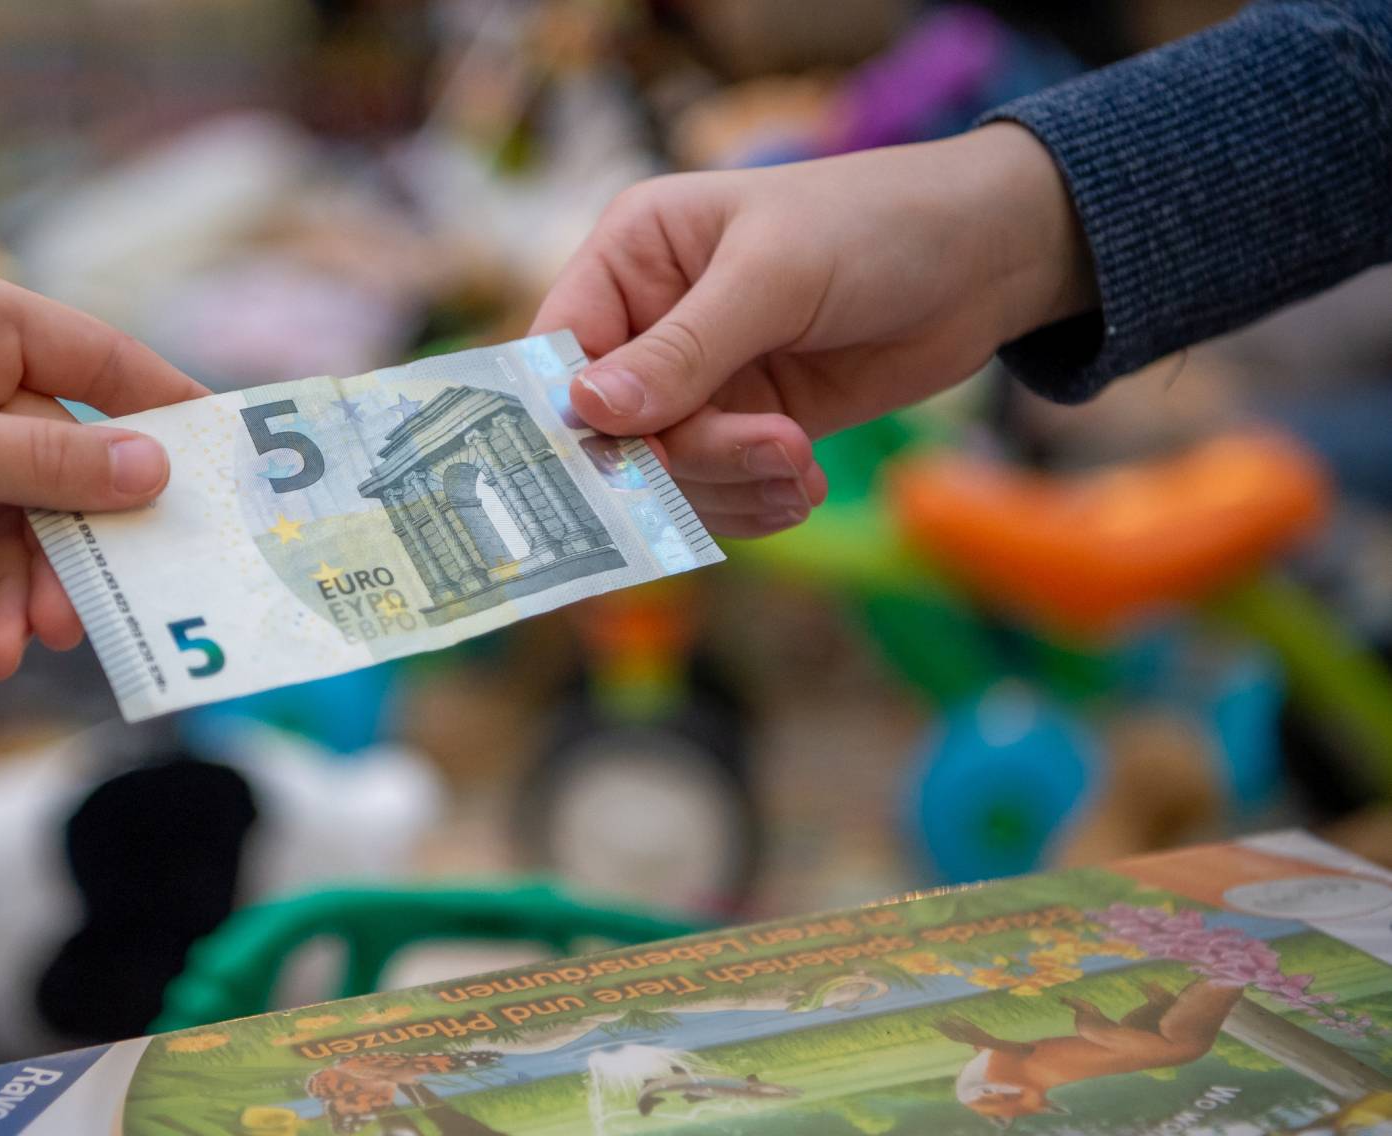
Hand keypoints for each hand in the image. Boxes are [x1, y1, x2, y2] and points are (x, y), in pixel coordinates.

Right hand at [532, 124, 1095, 536]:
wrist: (989, 257)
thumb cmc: (876, 225)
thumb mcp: (775, 276)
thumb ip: (683, 350)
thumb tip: (587, 411)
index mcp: (632, 256)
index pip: (558, 350)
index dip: (569, 416)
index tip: (608, 467)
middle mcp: (650, 322)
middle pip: (613, 431)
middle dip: (686, 458)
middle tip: (770, 450)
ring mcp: (699, 382)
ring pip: (667, 474)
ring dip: (732, 486)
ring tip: (802, 468)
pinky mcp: (748, 426)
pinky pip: (718, 491)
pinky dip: (756, 503)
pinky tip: (805, 487)